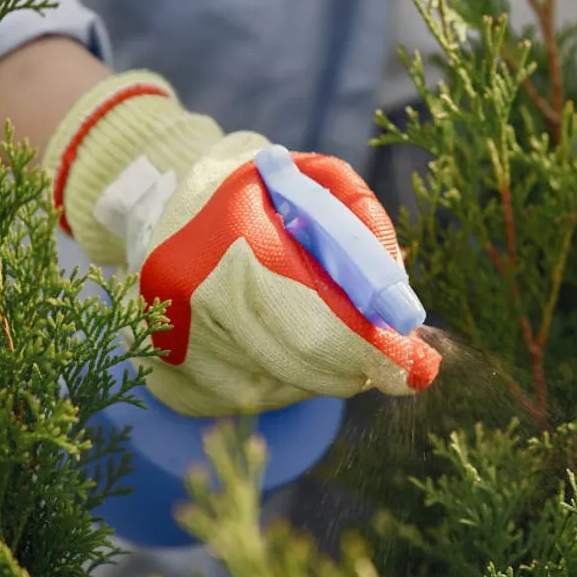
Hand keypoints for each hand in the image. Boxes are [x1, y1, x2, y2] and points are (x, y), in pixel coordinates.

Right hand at [45, 72, 439, 416]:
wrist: (159, 205)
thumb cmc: (258, 191)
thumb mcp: (314, 179)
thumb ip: (364, 226)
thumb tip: (400, 303)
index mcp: (229, 239)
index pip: (315, 320)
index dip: (370, 348)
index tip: (417, 366)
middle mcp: (192, 296)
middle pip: (303, 361)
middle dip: (359, 364)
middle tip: (395, 361)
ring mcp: (174, 343)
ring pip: (286, 384)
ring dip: (325, 369)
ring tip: (322, 326)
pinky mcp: (171, 379)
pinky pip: (256, 396)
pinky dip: (288, 379)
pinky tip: (280, 341)